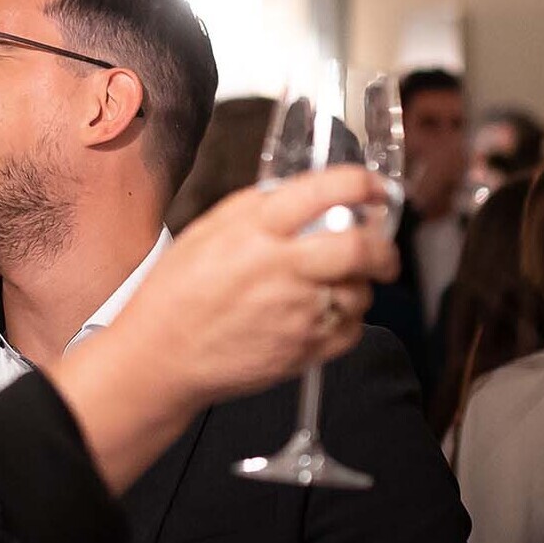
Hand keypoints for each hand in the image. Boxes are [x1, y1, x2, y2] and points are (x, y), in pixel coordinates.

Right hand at [95, 165, 399, 410]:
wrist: (160, 358)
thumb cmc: (176, 295)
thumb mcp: (206, 231)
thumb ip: (256, 208)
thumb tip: (302, 192)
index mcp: (255, 231)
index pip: (325, 191)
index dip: (362, 184)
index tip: (374, 189)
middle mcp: (281, 269)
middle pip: (360, 248)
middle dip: (383, 247)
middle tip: (381, 249)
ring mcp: (296, 314)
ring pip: (360, 293)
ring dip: (359, 286)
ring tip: (336, 285)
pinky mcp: (303, 351)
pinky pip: (351, 330)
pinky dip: (347, 320)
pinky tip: (323, 314)